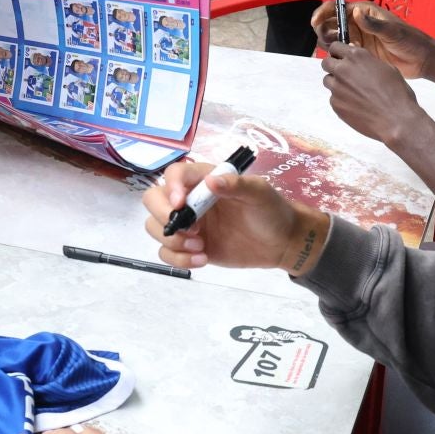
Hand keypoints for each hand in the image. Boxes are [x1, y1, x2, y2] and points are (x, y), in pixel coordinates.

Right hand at [143, 160, 326, 277]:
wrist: (281, 242)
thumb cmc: (271, 211)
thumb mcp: (259, 193)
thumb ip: (236, 185)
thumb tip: (211, 181)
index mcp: (203, 180)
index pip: (175, 174)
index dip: (171, 186)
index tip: (180, 203)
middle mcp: (189, 200)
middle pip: (153, 200)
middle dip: (163, 215)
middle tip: (189, 229)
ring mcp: (187, 225)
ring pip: (155, 228)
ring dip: (172, 240)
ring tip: (200, 247)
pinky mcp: (189, 247)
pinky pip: (167, 253)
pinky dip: (178, 259)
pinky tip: (202, 259)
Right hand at [308, 0, 434, 77]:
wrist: (420, 59)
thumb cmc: (409, 40)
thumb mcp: (392, 31)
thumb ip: (373, 23)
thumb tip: (355, 12)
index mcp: (363, 12)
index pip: (336, 7)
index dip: (323, 12)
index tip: (315, 22)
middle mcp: (357, 23)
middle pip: (330, 23)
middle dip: (323, 30)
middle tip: (329, 41)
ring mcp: (357, 39)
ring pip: (332, 39)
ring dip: (329, 44)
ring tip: (339, 51)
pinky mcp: (358, 53)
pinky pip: (341, 53)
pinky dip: (337, 55)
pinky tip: (345, 61)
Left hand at [320, 41, 426, 148]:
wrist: (396, 120)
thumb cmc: (397, 94)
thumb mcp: (386, 68)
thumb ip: (367, 61)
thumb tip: (357, 59)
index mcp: (356, 56)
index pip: (335, 47)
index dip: (338, 52)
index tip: (341, 57)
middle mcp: (343, 70)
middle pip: (326, 63)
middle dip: (333, 66)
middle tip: (345, 74)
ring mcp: (337, 88)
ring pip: (328, 80)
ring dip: (336, 83)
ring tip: (354, 91)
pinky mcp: (335, 104)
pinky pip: (333, 98)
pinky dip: (341, 100)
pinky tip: (357, 104)